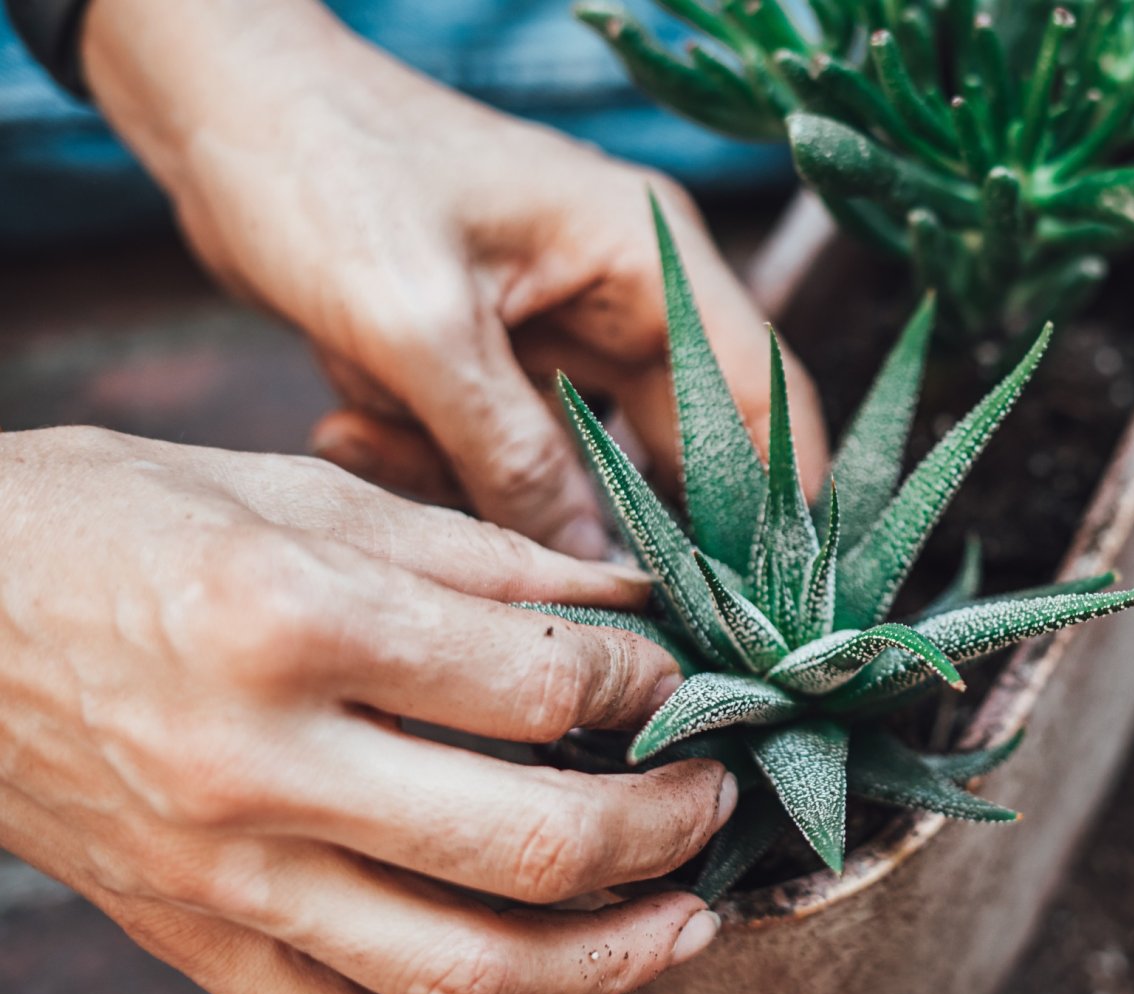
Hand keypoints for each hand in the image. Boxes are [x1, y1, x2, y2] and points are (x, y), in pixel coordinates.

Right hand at [0, 428, 736, 993]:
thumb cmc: (106, 518)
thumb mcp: (296, 490)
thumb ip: (475, 555)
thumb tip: (625, 592)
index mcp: (296, 619)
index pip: (541, 686)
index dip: (645, 687)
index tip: (679, 681)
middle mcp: (264, 763)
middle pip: (530, 842)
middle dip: (664, 831)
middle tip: (716, 802)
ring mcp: (226, 873)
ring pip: (460, 966)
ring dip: (606, 960)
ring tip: (687, 925)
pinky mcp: (193, 937)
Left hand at [81, 0, 828, 558]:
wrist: (215, 105)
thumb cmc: (323, 168)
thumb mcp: (419, 326)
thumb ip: (514, 455)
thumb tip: (595, 567)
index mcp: (646, 260)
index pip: (760, 395)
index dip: (779, 503)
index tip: (768, 606)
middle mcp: (625, 298)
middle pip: (681, 446)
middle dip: (630, 525)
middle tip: (601, 610)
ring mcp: (561, 331)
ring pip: (581, 464)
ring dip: (502, 491)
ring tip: (391, 443)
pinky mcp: (497, 361)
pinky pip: (506, 452)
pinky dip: (443, 463)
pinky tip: (355, 422)